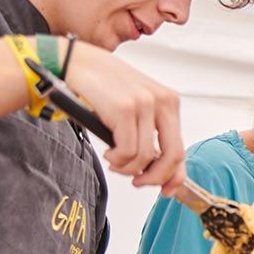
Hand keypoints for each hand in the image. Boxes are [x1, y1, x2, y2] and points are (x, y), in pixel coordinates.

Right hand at [64, 41, 184, 193]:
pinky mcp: (124, 108)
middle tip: (136, 181)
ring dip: (126, 167)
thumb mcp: (135, 112)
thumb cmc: (102, 90)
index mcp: (169, 102)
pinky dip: (116, 159)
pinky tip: (108, 151)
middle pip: (172, 156)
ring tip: (113, 159)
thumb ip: (151, 138)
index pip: (181, 148)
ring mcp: (144, 103)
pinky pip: (127, 151)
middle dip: (154, 177)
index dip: (175, 176)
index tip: (166, 190)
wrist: (73, 63)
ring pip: (145, 157)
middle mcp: (162, 101)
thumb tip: (167, 175)